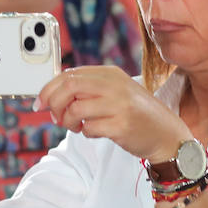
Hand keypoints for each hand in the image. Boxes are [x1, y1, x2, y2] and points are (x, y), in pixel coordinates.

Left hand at [36, 66, 189, 160]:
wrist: (167, 134)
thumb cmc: (136, 114)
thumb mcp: (115, 92)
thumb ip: (89, 88)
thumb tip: (53, 93)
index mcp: (110, 73)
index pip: (69, 75)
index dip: (48, 89)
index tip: (41, 103)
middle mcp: (115, 85)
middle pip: (69, 87)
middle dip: (54, 104)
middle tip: (54, 117)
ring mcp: (120, 105)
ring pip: (76, 109)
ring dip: (68, 122)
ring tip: (76, 126)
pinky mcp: (122, 125)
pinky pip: (90, 128)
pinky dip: (85, 132)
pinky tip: (95, 132)